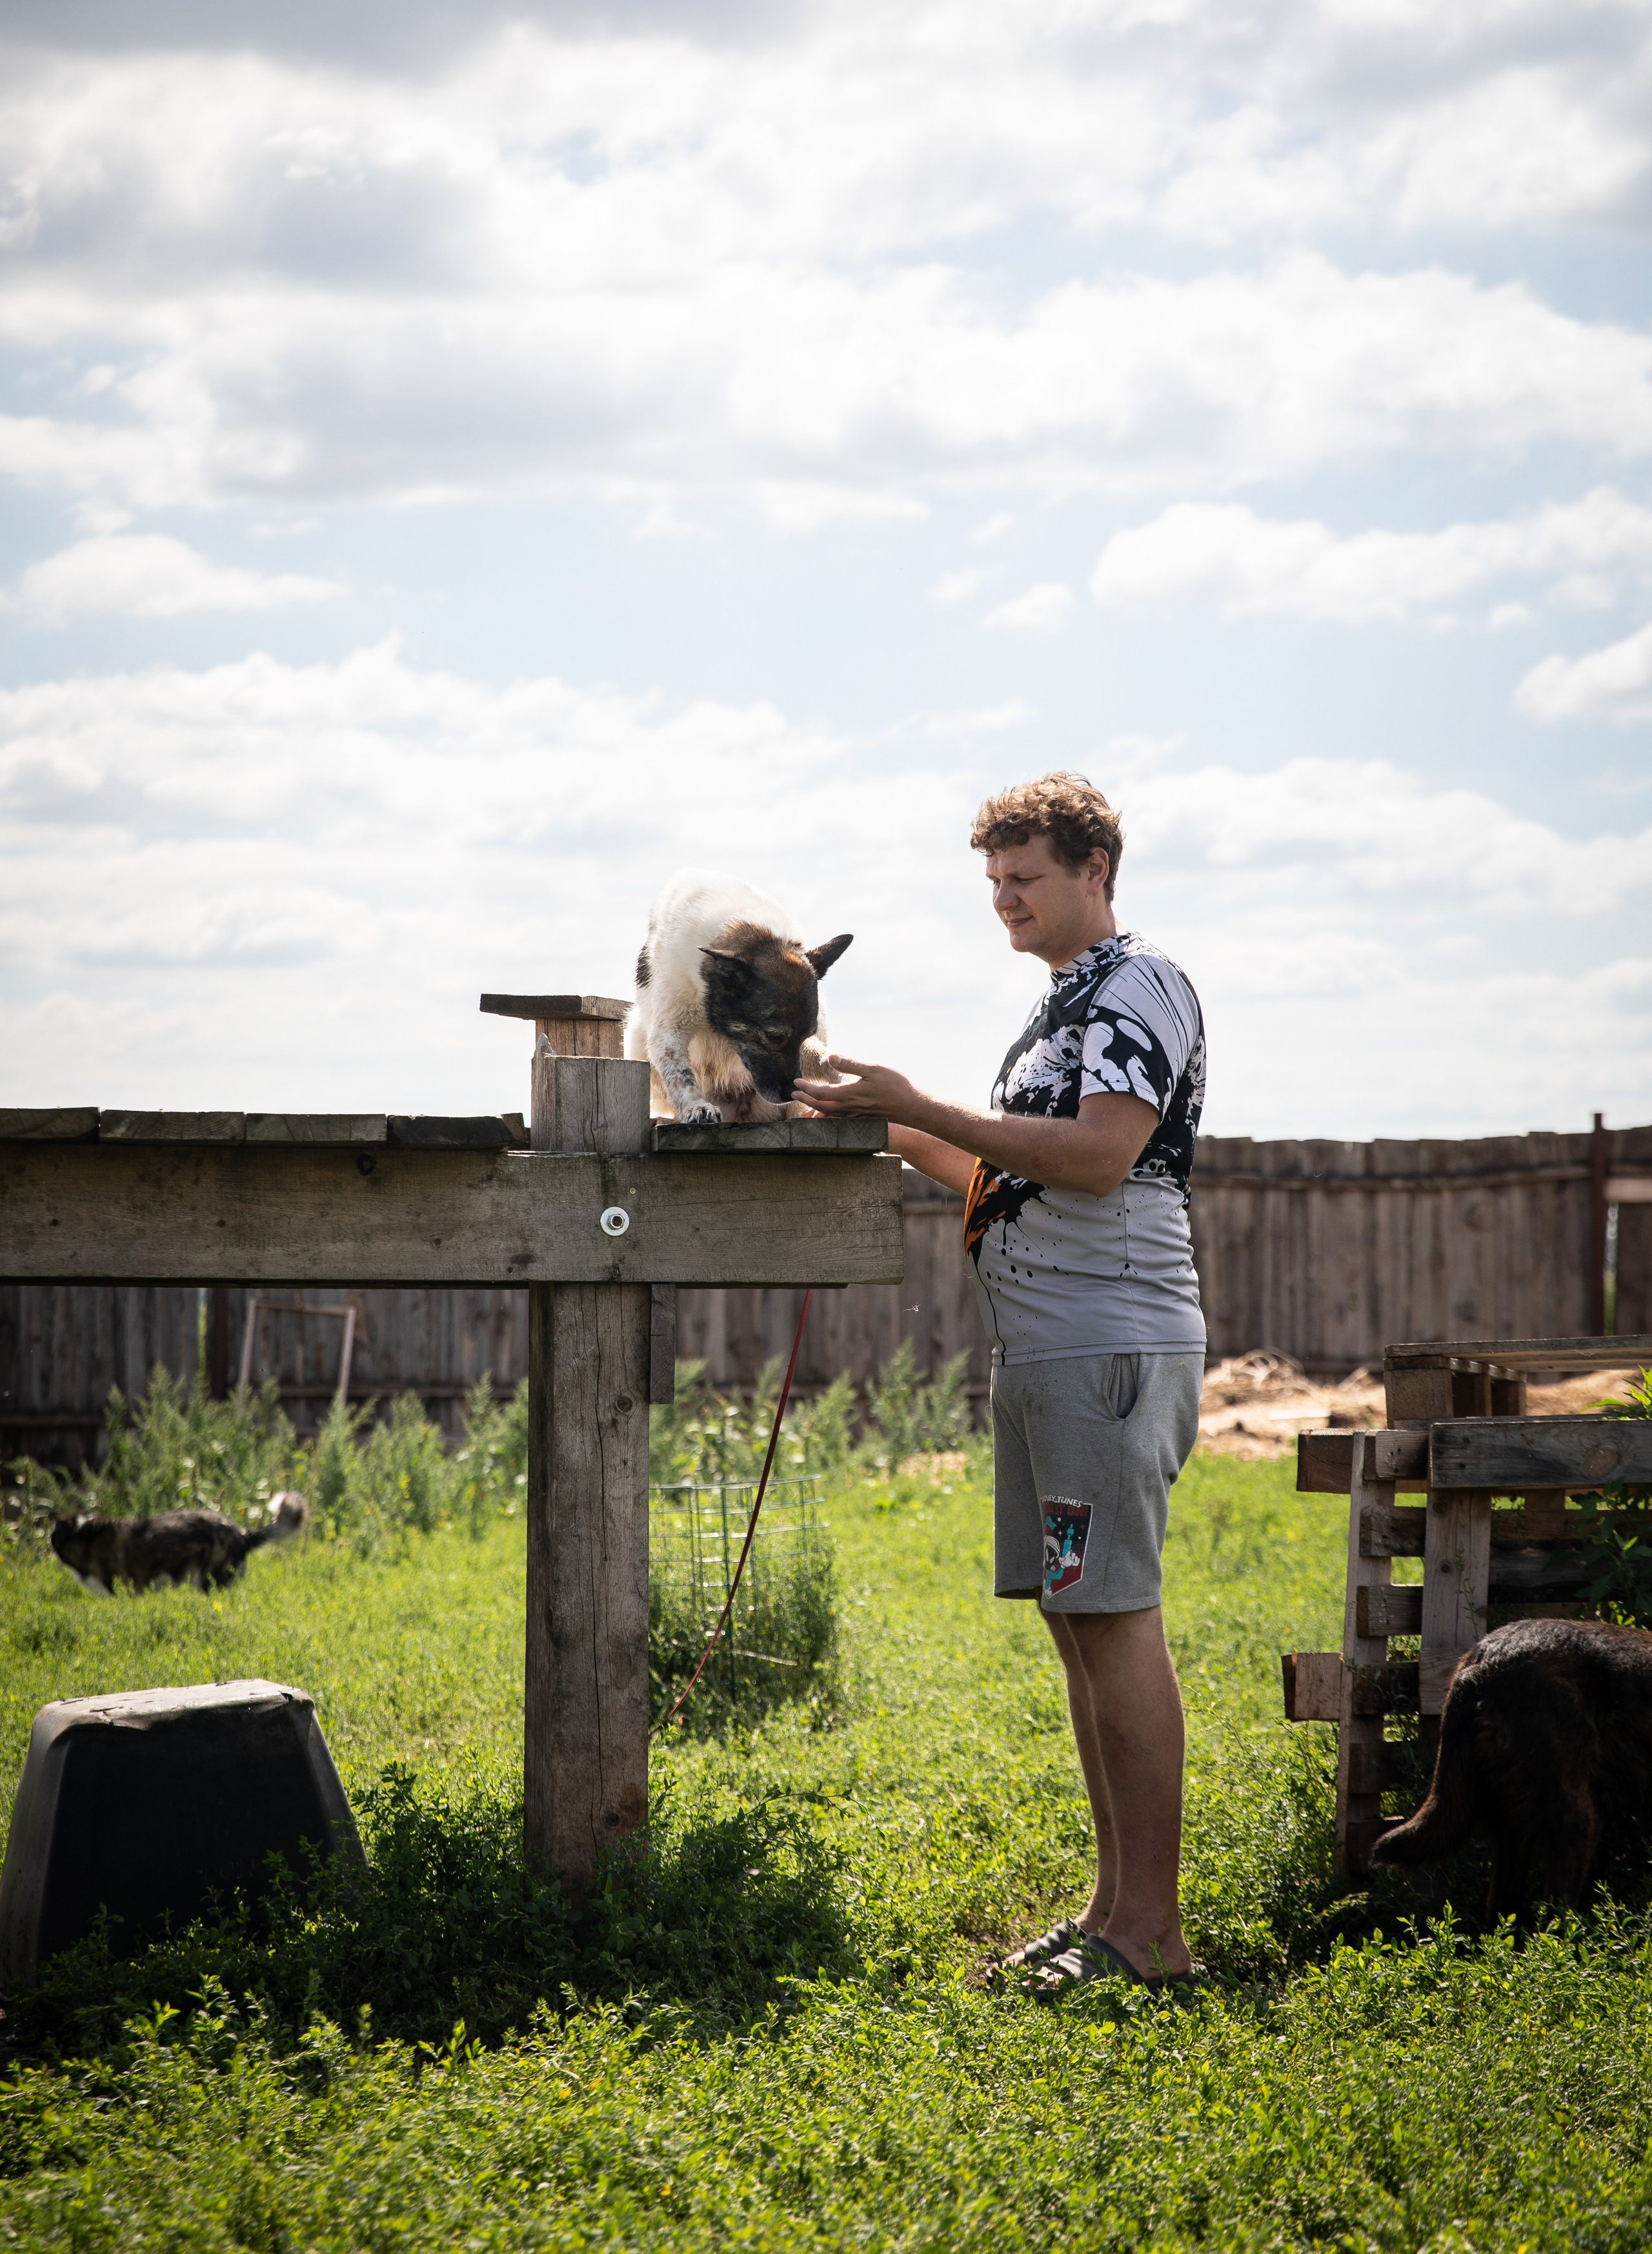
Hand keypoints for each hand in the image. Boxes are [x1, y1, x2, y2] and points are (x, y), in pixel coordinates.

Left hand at [794, 1055, 923, 1123]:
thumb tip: (830, 1057)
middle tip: (794, 1093)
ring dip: (815, 1109)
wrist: (913, 1107)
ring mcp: (856, 1115)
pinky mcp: (863, 1118)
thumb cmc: (895, 1086)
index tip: (795, 1081)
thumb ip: (851, 1064)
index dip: (806, 1088)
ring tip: (806, 1104)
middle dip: (805, 1100)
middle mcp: (850, 1108)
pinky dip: (829, 1115)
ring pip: (830, 1115)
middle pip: (821, 1107)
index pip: (821, 1093)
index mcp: (850, 1094)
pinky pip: (840, 1119)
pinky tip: (830, 1112)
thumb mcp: (873, 1069)